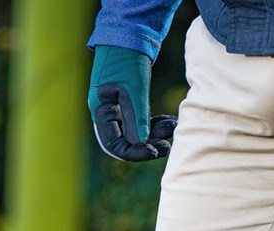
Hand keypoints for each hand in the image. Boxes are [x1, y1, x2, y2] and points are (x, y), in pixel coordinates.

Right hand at [88, 45, 176, 161]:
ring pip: (136, 132)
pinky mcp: (129, 102)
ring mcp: (118, 107)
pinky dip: (154, 124)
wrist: (129, 34)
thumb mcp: (133, 90)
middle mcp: (108, 112)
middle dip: (147, 144)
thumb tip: (141, 144)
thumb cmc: (127, 59)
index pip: (114, 144)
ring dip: (154, 134)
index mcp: (101, 111)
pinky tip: (170, 121)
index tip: (153, 151)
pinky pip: (141, 121)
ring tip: (172, 127)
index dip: (134, 152)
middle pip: (126, 141)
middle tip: (167, 146)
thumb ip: (136, 118)